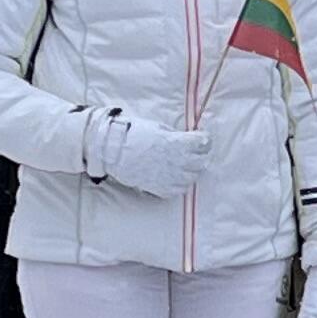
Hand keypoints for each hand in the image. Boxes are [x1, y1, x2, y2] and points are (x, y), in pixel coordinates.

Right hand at [88, 112, 211, 194]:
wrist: (112, 150)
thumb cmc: (133, 134)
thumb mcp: (158, 128)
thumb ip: (175, 135)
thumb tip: (186, 139)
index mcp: (177, 143)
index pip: (203, 143)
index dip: (205, 139)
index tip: (203, 137)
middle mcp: (177, 162)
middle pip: (201, 161)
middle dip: (201, 154)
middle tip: (197, 150)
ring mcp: (169, 177)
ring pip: (192, 177)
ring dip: (192, 170)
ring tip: (186, 164)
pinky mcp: (160, 188)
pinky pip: (179, 190)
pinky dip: (181, 183)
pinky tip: (176, 176)